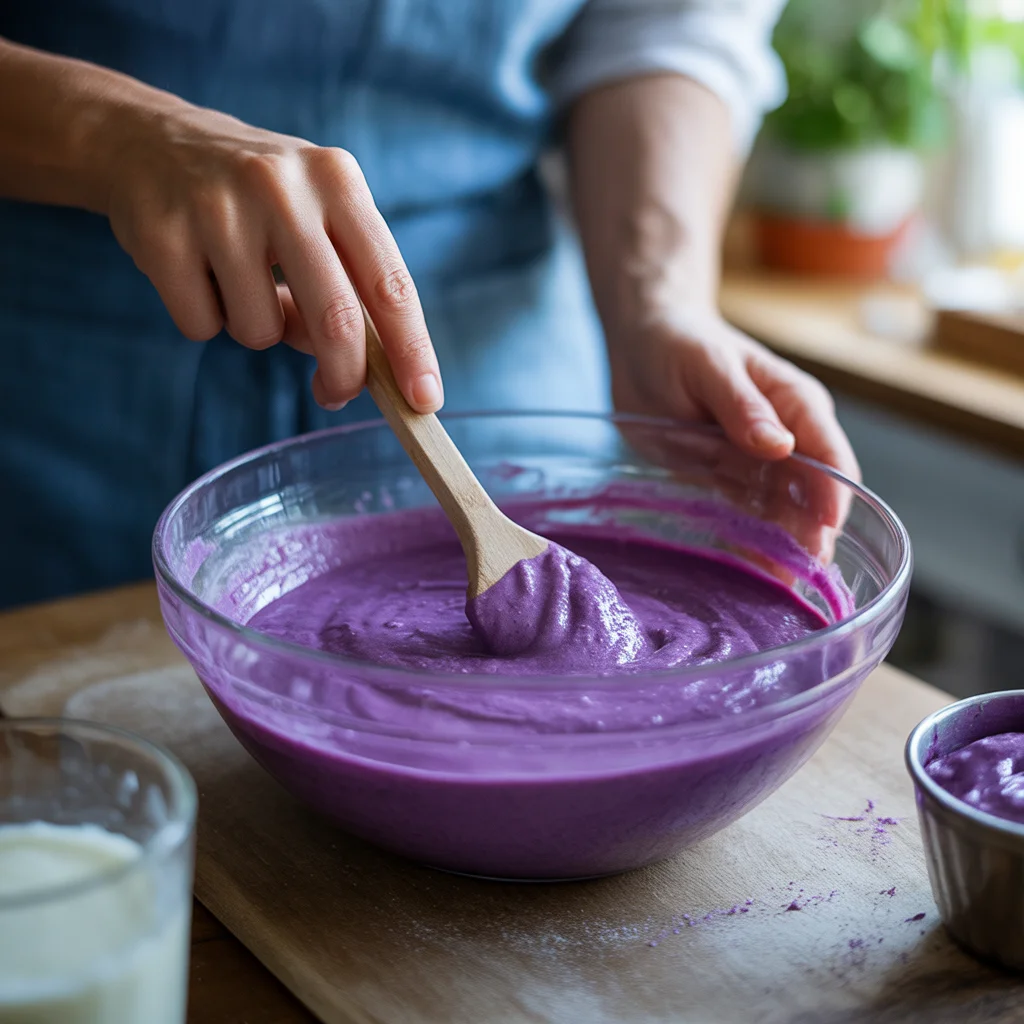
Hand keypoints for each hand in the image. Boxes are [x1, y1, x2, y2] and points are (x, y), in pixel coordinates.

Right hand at [101, 103, 441, 411]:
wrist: (144, 140)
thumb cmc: (255, 200)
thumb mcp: (313, 220)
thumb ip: (344, 289)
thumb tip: (357, 375)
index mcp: (337, 181)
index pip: (390, 283)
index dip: (412, 350)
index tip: (424, 400)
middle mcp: (283, 187)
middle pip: (336, 319)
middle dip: (343, 374)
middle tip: (334, 394)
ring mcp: (218, 208)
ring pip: (261, 331)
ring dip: (255, 329)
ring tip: (235, 280)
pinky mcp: (162, 234)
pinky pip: (202, 325)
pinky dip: (204, 318)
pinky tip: (195, 271)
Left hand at [608, 305, 860, 560]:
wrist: (644, 341)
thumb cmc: (680, 341)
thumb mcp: (707, 365)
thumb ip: (742, 405)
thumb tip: (779, 446)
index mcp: (795, 405)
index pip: (829, 456)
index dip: (832, 495)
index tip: (825, 531)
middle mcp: (785, 438)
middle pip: (810, 495)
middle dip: (809, 534)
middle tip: (799, 577)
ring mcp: (755, 463)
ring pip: (779, 513)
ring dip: (781, 547)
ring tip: (777, 589)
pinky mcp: (725, 478)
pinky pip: (742, 516)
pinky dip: (747, 543)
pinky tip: (746, 573)